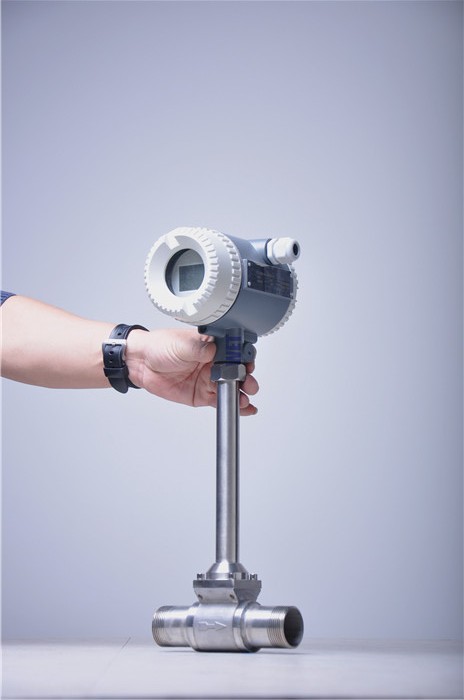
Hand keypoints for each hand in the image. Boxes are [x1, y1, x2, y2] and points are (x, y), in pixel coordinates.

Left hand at [126, 328, 258, 415]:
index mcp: (212, 346)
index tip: (248, 364)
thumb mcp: (182, 344)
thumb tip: (215, 350)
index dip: (245, 358)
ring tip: (245, 398)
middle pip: (238, 371)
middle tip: (248, 384)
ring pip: (232, 388)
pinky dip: (234, 405)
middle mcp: (214, 363)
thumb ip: (200, 349)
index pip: (236, 352)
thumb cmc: (159, 347)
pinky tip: (245, 408)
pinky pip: (220, 401)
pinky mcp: (202, 395)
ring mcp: (209, 379)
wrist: (141, 363)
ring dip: (242, 393)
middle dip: (247, 378)